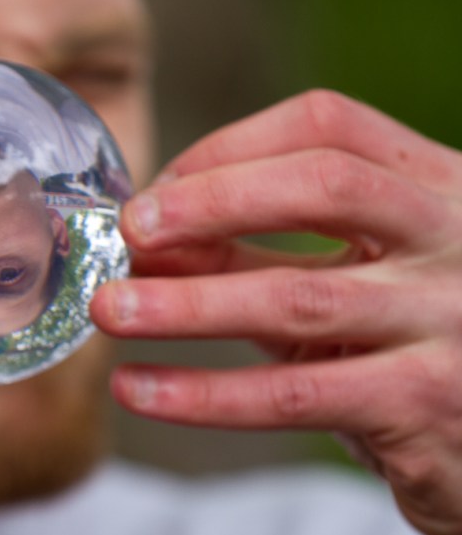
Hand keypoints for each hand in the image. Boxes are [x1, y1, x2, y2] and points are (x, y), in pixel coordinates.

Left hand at [91, 90, 461, 534]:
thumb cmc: (409, 355)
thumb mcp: (345, 287)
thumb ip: (255, 257)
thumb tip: (144, 239)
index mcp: (440, 189)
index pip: (329, 128)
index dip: (230, 147)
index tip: (158, 186)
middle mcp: (459, 240)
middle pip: (324, 183)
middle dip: (210, 201)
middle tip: (128, 230)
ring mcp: (452, 322)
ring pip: (296, 297)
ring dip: (184, 304)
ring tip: (108, 309)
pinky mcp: (427, 406)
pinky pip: (292, 396)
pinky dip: (203, 394)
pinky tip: (139, 390)